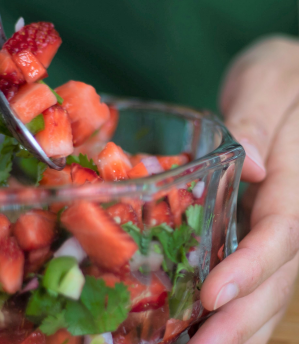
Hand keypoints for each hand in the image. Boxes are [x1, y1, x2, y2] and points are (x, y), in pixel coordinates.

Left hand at [189, 36, 298, 343]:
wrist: (283, 80)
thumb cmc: (278, 75)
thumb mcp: (266, 83)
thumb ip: (258, 119)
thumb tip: (258, 165)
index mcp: (298, 174)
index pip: (280, 232)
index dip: (250, 268)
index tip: (212, 298)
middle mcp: (294, 206)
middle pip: (276, 272)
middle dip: (243, 316)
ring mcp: (281, 219)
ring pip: (272, 281)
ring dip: (243, 322)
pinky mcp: (263, 222)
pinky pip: (257, 267)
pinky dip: (240, 303)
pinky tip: (212, 323)